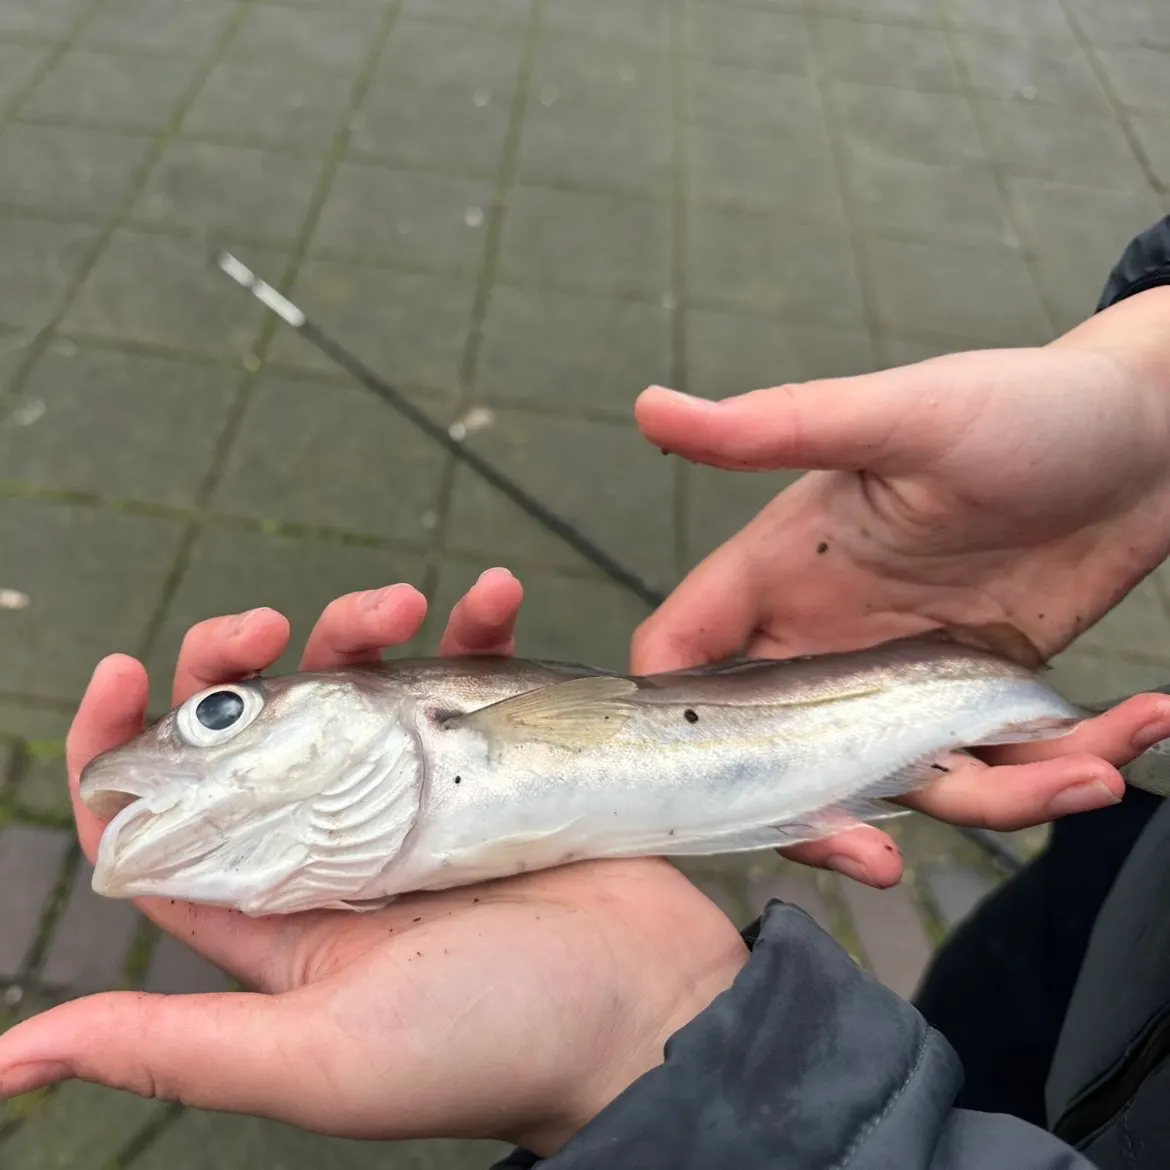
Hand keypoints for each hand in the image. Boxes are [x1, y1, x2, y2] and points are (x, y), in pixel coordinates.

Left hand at [0, 570, 745, 1154]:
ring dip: (364, 623)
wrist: (651, 1014)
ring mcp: (424, 796)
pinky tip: (494, 595)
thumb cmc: (493, 1045)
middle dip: (245, 659)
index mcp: (278, 911)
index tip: (132, 668)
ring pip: (360, 684)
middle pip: (257, 728)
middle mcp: (339, 845)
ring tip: (404, 600)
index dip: (129, 743)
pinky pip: (475, 673)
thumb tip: (9, 1060)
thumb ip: (179, 1047)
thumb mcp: (322, 1056)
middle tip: (273, 620)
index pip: (167, 821)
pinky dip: (479, 624)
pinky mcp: (499, 762)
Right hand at [632, 287, 1169, 886]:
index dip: (670, 728)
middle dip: (824, 822)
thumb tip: (651, 407)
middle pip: (783, 758)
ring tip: (1090, 775)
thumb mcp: (898, 417)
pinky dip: (1066, 771)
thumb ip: (777, 427)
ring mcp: (908, 676)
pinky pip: (1002, 767)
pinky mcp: (984, 694)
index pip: (684, 659)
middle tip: (880, 866)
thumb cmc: (1018, 404)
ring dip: (998, 802)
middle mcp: (831, 636)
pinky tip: (1137, 728)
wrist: (1146, 432)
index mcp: (782, 574)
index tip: (699, 792)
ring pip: (908, 784)